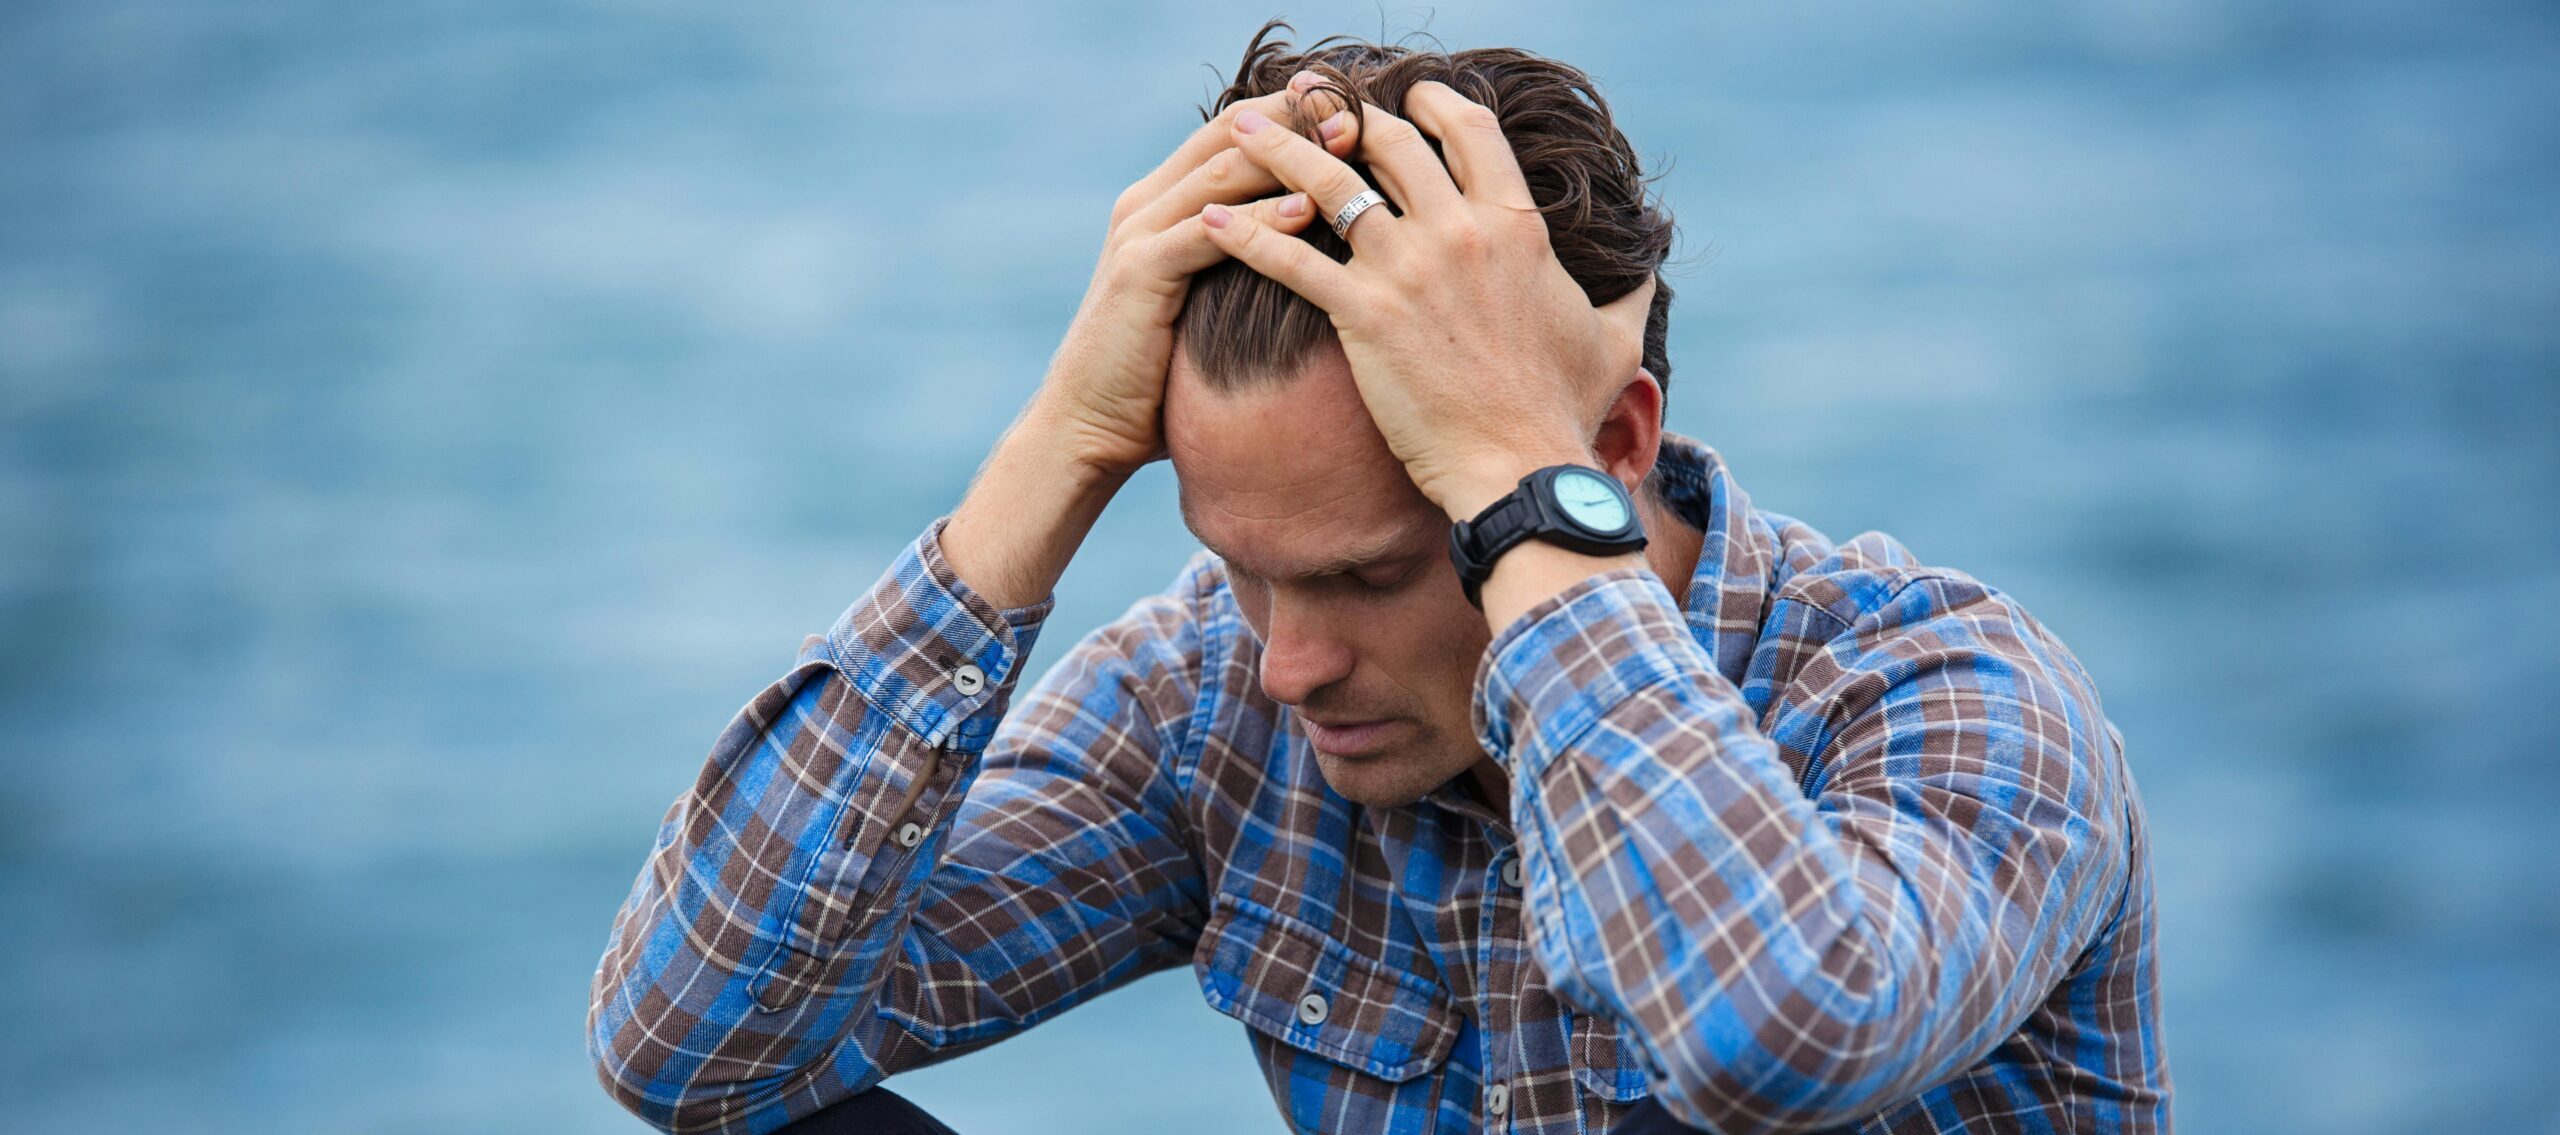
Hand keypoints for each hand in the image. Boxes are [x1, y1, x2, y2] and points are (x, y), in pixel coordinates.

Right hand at [1032, 81, 1358, 477]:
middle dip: (1296, 116)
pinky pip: (1209, 233)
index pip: (1234, 132)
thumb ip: (1242, 265)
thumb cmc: (1157, 377)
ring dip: (1288, 154)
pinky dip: (1260, 218)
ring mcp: (1138, 233)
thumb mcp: (1206, 304)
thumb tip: (1313, 256)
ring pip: (1221, 171)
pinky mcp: (1139, 272)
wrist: (1087, 426)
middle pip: (1230, 133)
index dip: (1293, 112)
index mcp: (1162, 202)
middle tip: (1357, 105)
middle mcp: (1146, 203)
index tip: (1353, 104)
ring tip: (1348, 142)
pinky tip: (1308, 209)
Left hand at [1198, 82, 1655, 517]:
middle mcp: (1460, 231)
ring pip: (1328, 183)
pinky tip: (1208, 221)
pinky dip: (1243, 235)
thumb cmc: (1563, 412)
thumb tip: (1651, 270)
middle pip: (1389, 142)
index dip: (1430, 104)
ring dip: (1275, 148)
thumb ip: (1631, 295)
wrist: (1521, 468)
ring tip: (1237, 129)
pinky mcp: (1363, 313)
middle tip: (1305, 103)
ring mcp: (1409, 268)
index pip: (1468, 131)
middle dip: (1341, 115)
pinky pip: (1289, 258)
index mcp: (1516, 226)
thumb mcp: (1614, 342)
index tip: (1403, 98)